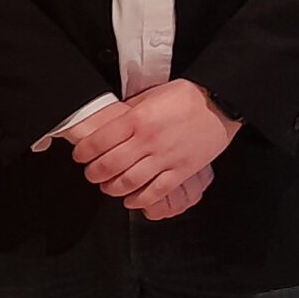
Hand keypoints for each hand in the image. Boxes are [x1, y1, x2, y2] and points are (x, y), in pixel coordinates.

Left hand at [66, 80, 240, 209]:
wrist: (218, 103)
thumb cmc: (184, 97)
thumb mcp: (149, 97)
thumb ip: (128, 113)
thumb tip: (109, 125)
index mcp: (137, 119)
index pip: (99, 141)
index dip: (84, 153)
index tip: (80, 156)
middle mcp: (148, 140)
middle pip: (110, 165)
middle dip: (94, 173)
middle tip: (91, 174)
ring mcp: (165, 158)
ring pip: (129, 182)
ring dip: (112, 188)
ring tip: (108, 186)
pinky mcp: (181, 171)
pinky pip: (156, 192)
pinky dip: (140, 200)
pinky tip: (131, 200)